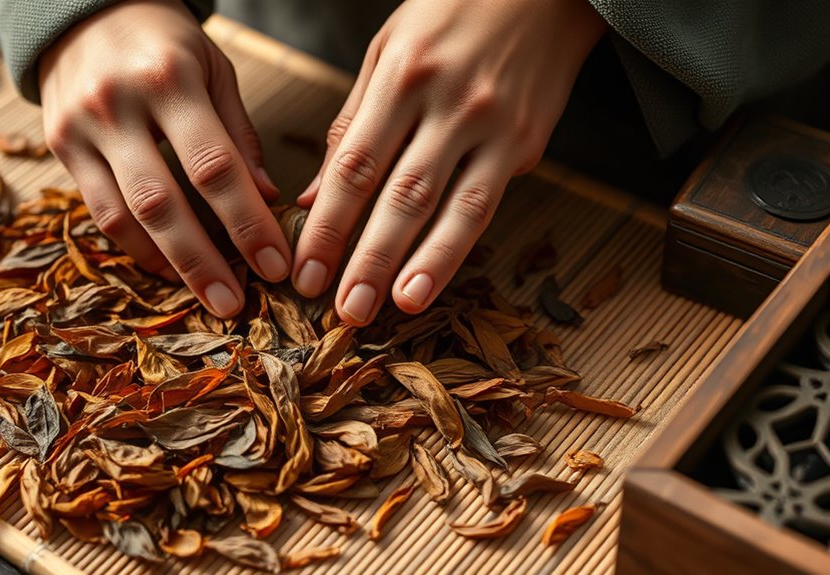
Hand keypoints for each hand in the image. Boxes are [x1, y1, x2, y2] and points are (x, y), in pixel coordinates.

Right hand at [39, 0, 289, 317]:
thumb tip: (268, 201)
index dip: (246, 222)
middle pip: (162, 201)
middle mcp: (118, 105)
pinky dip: (135, 246)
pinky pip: (98, 211)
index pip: (215, 166)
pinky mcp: (58, 147)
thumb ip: (239, 135)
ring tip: (205, 295)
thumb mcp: (215, 70)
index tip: (276, 264)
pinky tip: (167, 267)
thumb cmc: (165, 41)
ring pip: (123, 215)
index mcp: (170, 79)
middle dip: (203, 261)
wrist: (85, 9)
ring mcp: (81, 128)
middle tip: (234, 304)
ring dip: (166, 265)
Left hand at [292, 0, 605, 324]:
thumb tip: (314, 198)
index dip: (328, 225)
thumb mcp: (387, 52)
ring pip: (449, 208)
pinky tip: (430, 283)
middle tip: (341, 309)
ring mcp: (491, 125)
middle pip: (399, 194)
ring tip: (389, 309)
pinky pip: (485, 205)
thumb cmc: (451, 15)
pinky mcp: (524, 143)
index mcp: (402, 77)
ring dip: (416, 266)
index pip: (354, 165)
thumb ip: (350, 125)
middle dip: (365, 258)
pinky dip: (455, 249)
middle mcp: (447, 103)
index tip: (305, 271)